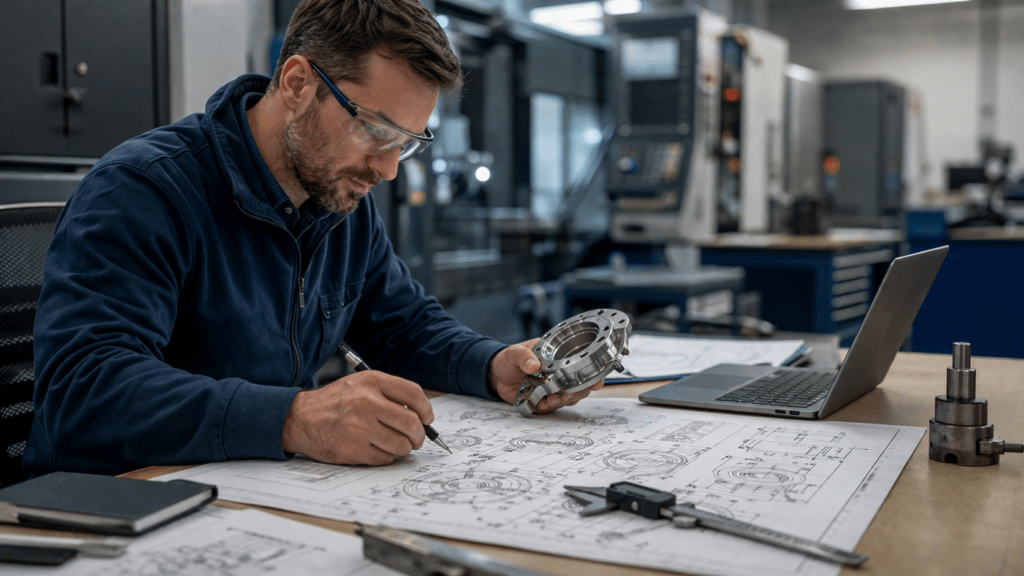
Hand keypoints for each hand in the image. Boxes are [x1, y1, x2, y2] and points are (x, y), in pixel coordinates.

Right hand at [282, 370, 432, 464]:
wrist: (299, 418)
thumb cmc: (334, 402)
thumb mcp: (360, 384)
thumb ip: (389, 393)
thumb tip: (420, 414)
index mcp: (372, 382)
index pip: (414, 394)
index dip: (426, 409)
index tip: (427, 418)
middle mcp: (367, 403)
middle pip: (411, 423)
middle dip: (419, 434)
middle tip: (417, 438)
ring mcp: (360, 428)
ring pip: (401, 444)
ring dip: (404, 448)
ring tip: (397, 444)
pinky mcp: (354, 450)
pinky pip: (385, 458)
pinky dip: (387, 457)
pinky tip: (378, 449)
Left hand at [488, 339, 604, 413]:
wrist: (494, 375)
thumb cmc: (507, 359)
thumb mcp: (513, 353)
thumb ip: (522, 356)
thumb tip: (533, 364)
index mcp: (556, 356)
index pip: (580, 362)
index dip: (592, 372)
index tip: (596, 381)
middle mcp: (558, 372)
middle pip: (579, 384)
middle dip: (577, 392)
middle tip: (567, 395)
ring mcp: (552, 387)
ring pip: (568, 397)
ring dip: (562, 400)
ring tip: (551, 400)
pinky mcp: (543, 399)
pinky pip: (552, 406)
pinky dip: (549, 407)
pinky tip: (542, 404)